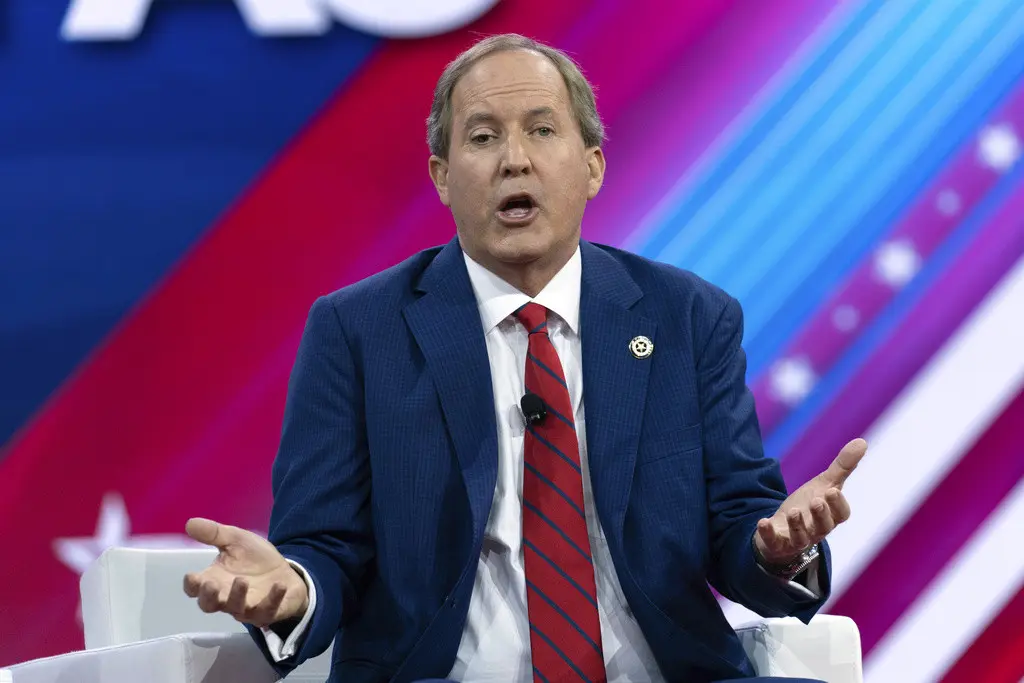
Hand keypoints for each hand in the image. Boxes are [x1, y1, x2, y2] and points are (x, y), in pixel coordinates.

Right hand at [182, 518, 308, 627]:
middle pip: (209, 606)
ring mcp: (247, 608)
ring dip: (237, 597)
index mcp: (214, 581)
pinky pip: (269, 610)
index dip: (192, 585)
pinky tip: (278, 585)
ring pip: (237, 610)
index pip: (195, 589)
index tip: (191, 576)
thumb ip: (214, 534)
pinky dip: (273, 599)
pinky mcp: (269, 611)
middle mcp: (227, 599)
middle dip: (208, 597)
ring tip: (241, 580)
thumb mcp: (236, 540)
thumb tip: (189, 523)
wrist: (284, 571)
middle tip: (210, 585)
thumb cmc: (254, 559)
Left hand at [754, 438, 866, 564]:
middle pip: (824, 526)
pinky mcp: (778, 543)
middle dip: (821, 514)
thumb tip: (862, 441)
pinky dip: (768, 533)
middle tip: (817, 500)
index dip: (838, 504)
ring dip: (797, 525)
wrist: (785, 527)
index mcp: (831, 515)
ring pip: (801, 537)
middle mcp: (817, 530)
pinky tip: (763, 522)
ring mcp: (797, 539)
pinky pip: (774, 542)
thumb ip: (843, 466)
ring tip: (794, 511)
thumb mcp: (825, 484)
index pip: (841, 514)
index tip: (832, 491)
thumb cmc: (810, 505)